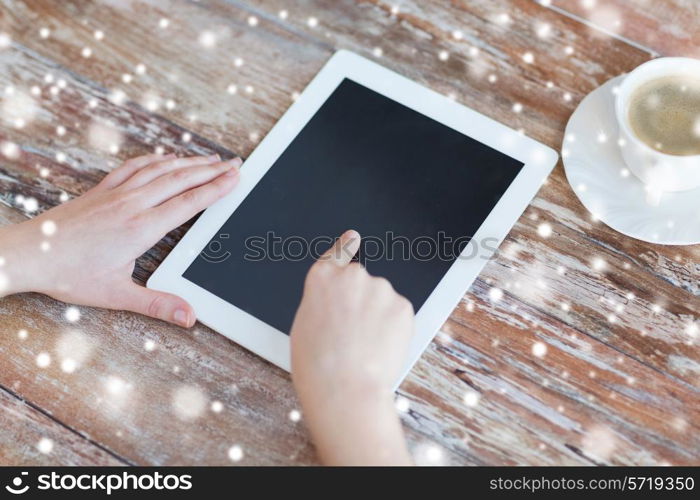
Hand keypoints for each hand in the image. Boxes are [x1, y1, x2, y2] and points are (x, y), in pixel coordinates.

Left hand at [0, 153, 240, 326]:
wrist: (29, 253)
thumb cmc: (69, 274)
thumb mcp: (116, 295)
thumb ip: (157, 303)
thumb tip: (189, 316)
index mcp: (141, 228)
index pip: (189, 202)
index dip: (216, 188)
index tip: (235, 178)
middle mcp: (132, 204)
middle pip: (181, 179)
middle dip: (212, 170)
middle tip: (235, 163)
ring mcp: (116, 193)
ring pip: (161, 169)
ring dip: (189, 161)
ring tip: (211, 158)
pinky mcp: (102, 189)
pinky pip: (135, 166)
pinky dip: (156, 159)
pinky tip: (166, 158)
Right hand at [290, 230, 413, 464]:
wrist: (344, 387)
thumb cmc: (318, 365)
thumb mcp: (304, 325)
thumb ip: (322, 303)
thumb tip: (336, 303)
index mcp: (321, 279)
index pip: (337, 253)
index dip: (346, 246)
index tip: (354, 238)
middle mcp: (352, 276)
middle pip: (362, 283)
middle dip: (362, 303)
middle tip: (353, 334)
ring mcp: (380, 289)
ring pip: (382, 301)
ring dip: (378, 317)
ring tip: (364, 347)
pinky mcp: (402, 306)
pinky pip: (398, 314)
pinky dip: (393, 329)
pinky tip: (380, 347)